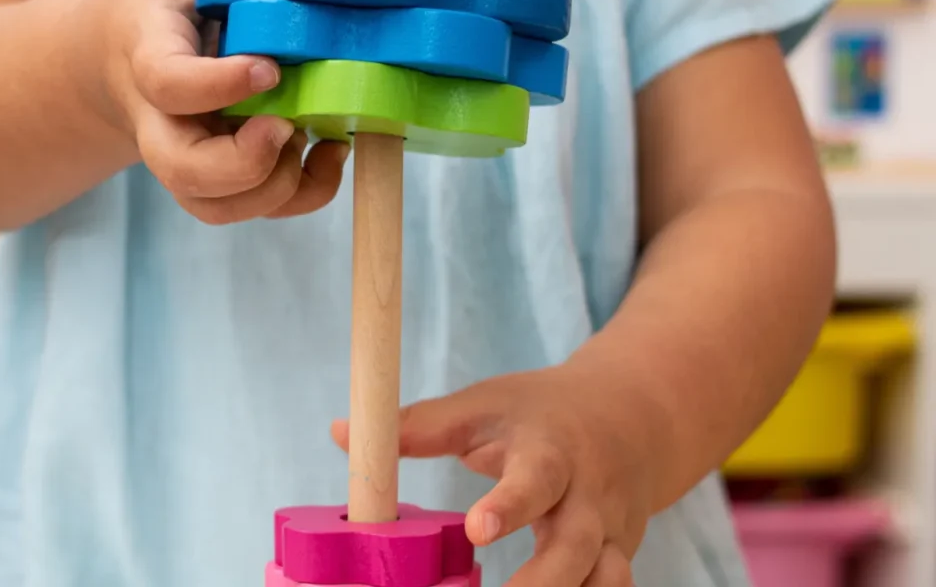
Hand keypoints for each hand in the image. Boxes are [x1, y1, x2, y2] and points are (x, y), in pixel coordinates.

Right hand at [94, 0, 348, 224]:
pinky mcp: (218, 176)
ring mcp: (187, 155)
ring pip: (216, 206)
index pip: (168, 84)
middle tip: (285, 129)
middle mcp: (160, 119)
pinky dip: (301, 196)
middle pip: (182, 171)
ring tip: (314, 140)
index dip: (217, 86)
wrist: (120, 48)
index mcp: (147, 55)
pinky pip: (252, 210)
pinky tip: (328, 152)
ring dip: (276, 189)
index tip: (269, 68)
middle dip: (243, 165)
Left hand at [331, 363, 666, 586]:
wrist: (632, 416)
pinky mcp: (617, 558)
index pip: (535, 478)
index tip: (475, 530)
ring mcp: (609, 532)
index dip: (509, 505)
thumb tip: (343, 431)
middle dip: (541, 582)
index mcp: (550, 452)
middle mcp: (587, 496)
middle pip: (575, 547)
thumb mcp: (484, 406)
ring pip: (604, 579)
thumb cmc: (540, 412)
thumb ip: (419, 426)